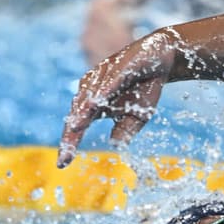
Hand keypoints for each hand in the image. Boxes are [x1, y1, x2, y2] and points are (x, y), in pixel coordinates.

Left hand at [57, 42, 169, 167]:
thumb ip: (125, 130)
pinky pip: (105, 83)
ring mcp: (101, 78)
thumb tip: (113, 145)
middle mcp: (91, 92)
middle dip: (71, 134)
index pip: (77, 127)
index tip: (63, 163)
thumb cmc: (144, 88)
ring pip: (86, 99)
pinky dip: (98, 95)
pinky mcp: (115, 68)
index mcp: (94, 106)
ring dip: (80, 114)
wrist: (160, 59)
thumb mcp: (138, 115)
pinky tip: (93, 105)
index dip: (70, 145)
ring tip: (74, 129)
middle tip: (66, 153)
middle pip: (76, 115)